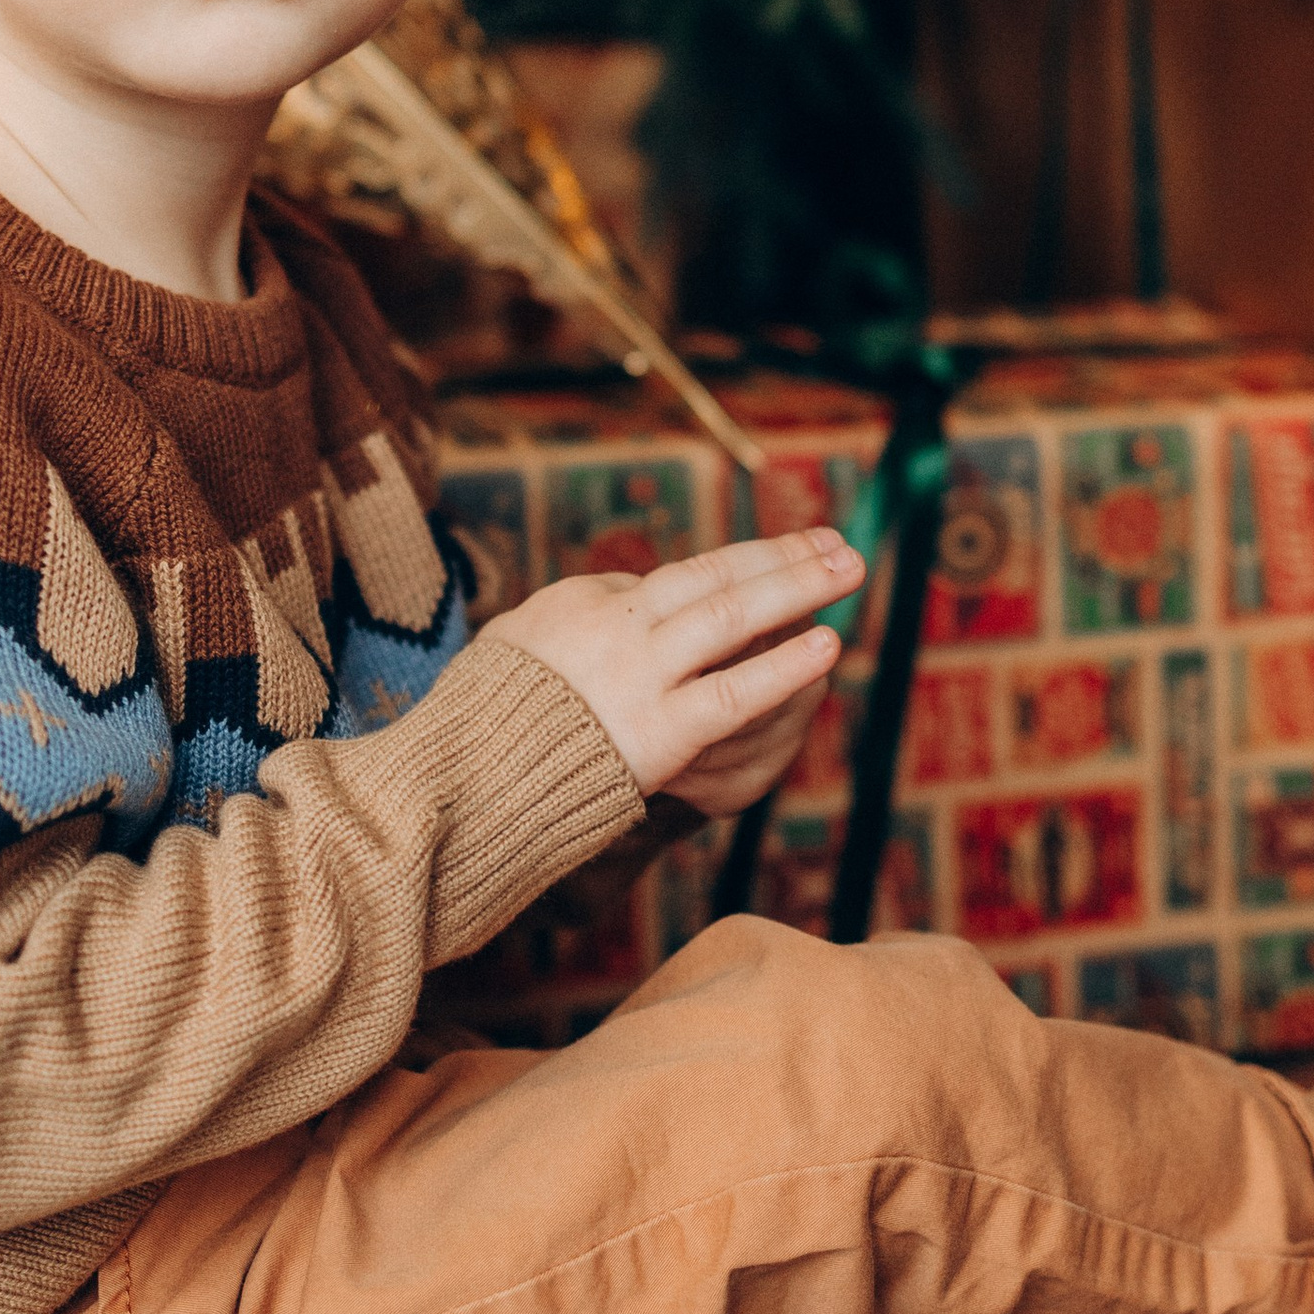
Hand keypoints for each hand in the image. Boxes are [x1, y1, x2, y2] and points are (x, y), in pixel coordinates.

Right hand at [497, 528, 861, 813]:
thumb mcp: (536, 629)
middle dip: (788, 560)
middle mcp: (625, 630)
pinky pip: (732, 695)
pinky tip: (824, 646)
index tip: (806, 542)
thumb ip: (597, 605)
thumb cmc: (498, 705)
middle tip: (844, 543)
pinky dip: (782, 667)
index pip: (696, 571)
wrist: (466, 771)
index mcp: (602, 605)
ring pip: (730, 619)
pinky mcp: (657, 735)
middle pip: (720, 581)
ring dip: (795, 592)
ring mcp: (642, 680)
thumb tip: (640, 586)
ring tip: (847, 573)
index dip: (758, 554)